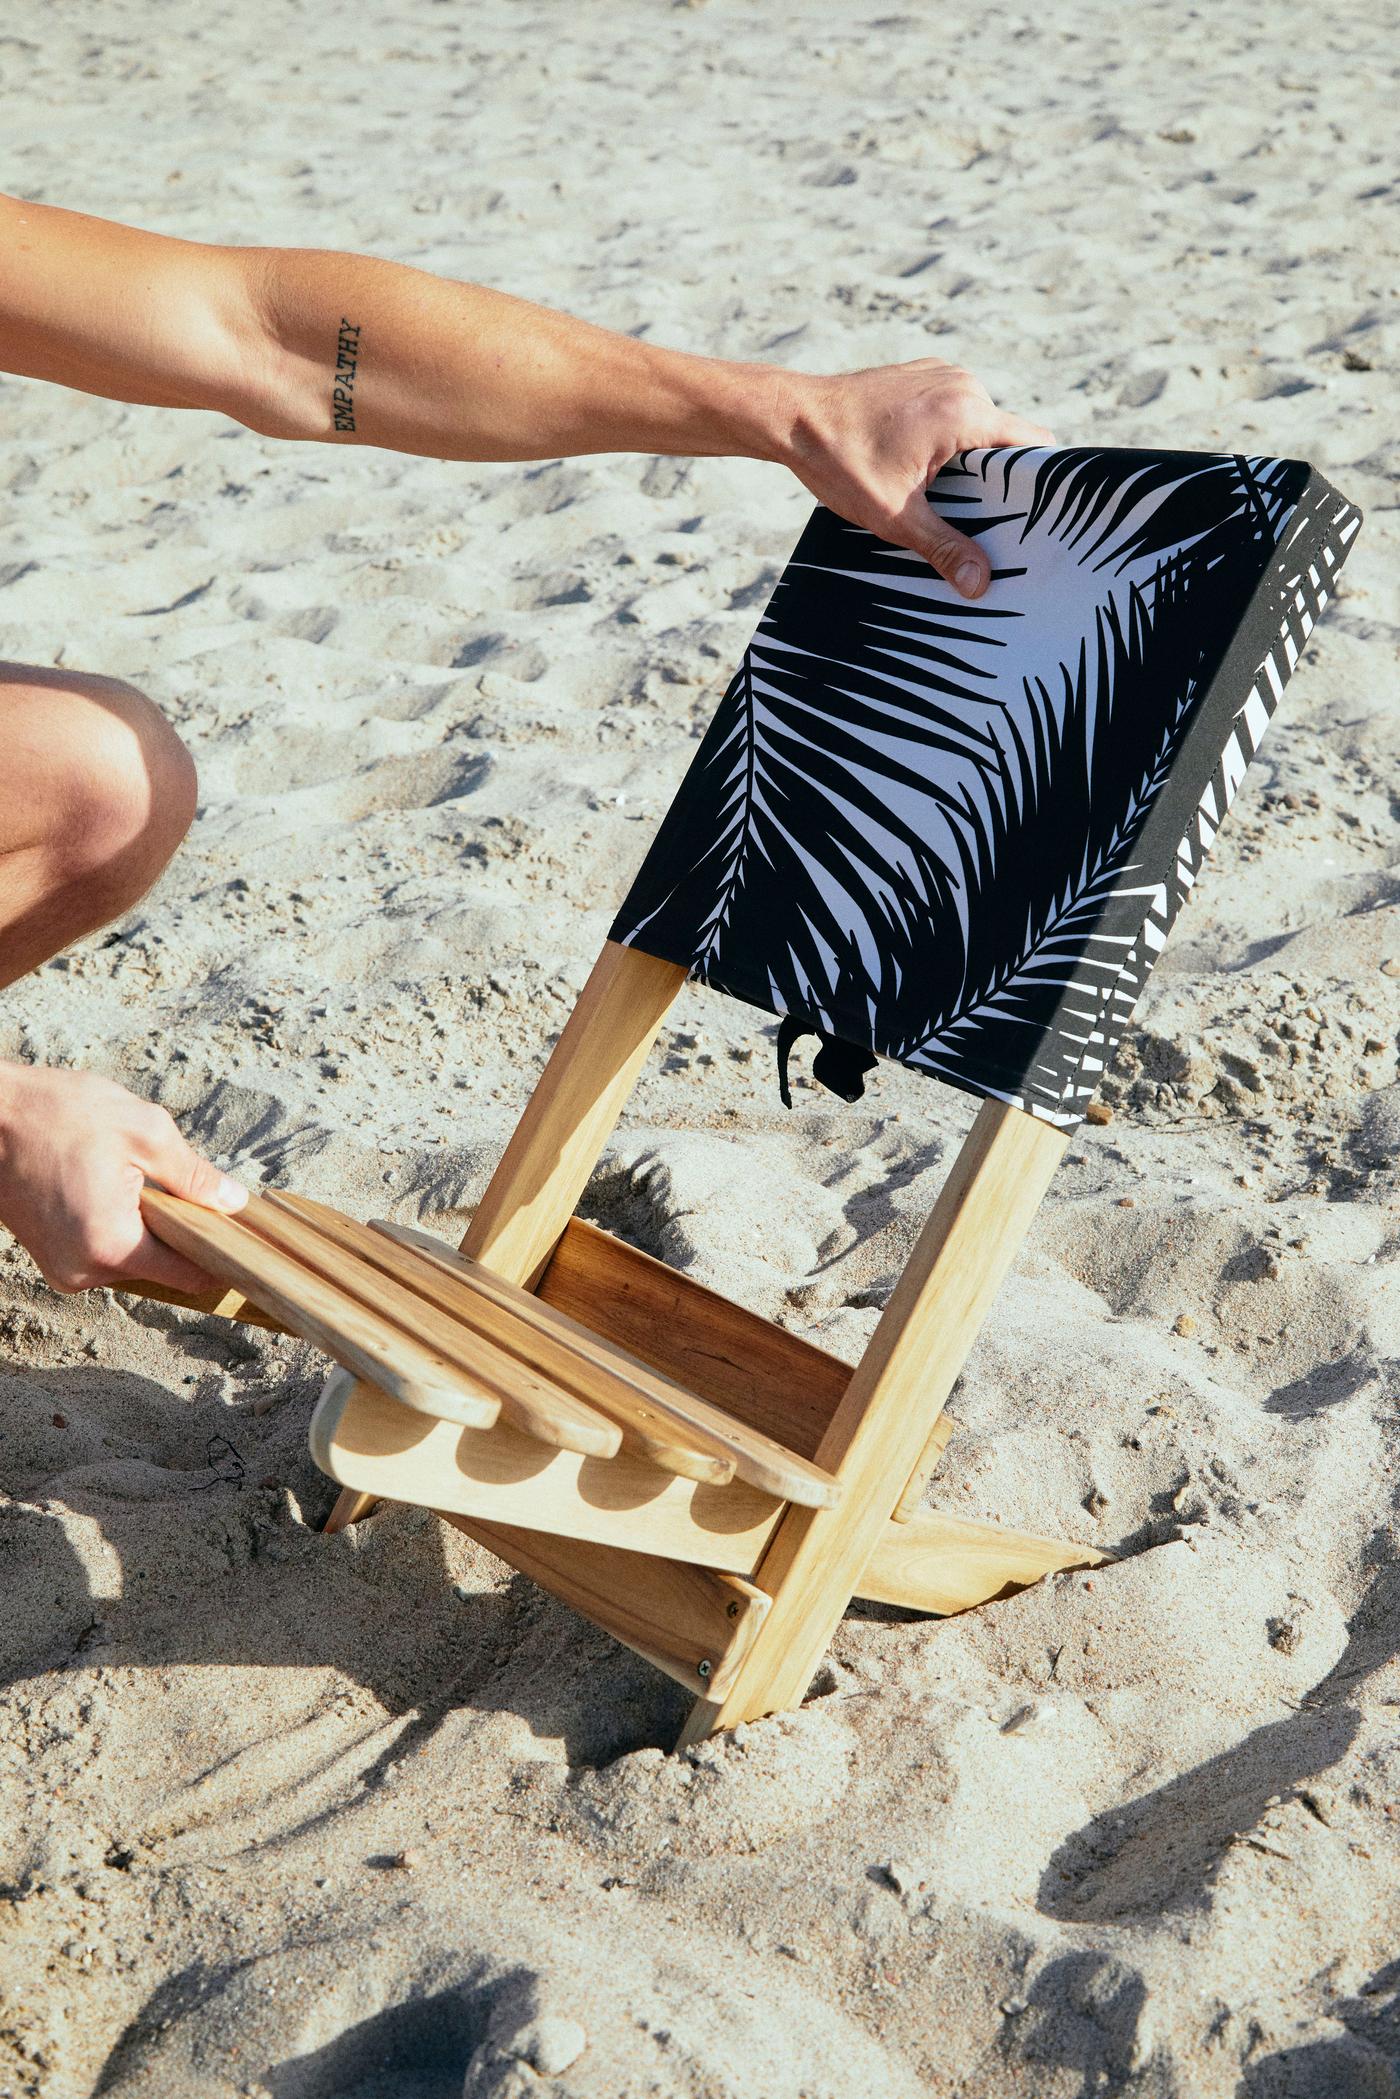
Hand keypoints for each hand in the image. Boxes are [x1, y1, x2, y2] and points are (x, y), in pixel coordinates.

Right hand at [0, 1060, 247, 1294]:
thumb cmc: (57, 1114)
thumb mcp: (143, 1131)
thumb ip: (193, 1175)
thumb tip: (234, 1202)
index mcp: (110, 1245)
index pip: (188, 1276)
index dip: (219, 1254)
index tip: (235, 1229)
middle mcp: (83, 1272)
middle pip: (161, 1267)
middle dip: (176, 1229)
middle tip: (170, 1181)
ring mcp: (63, 1269)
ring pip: (132, 1258)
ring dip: (144, 1225)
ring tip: (124, 1177)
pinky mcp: (52, 1259)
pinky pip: (105, 1251)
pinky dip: (117, 1225)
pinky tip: (105, 1186)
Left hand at [779, 359, 1053, 596]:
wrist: (792, 418)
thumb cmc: (841, 462)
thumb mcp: (895, 516)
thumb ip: (944, 547)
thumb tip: (980, 584)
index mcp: (966, 412)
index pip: (1034, 445)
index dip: (1038, 484)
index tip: (1030, 518)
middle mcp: (962, 385)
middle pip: (1006, 440)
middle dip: (997, 481)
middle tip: (982, 520)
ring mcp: (942, 375)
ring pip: (979, 427)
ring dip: (969, 461)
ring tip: (947, 497)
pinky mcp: (922, 376)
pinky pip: (954, 411)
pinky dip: (948, 440)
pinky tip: (924, 471)